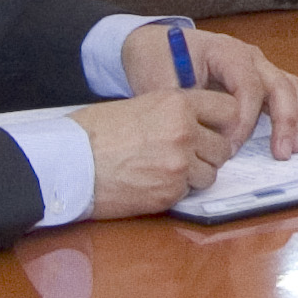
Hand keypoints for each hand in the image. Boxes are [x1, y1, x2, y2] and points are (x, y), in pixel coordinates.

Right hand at [72, 87, 247, 217]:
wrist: (67, 163)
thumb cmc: (93, 132)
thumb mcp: (139, 105)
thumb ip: (173, 112)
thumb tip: (198, 122)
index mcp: (177, 103)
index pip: (229, 109)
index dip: (224, 122)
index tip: (216, 130)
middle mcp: (184, 132)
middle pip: (224, 146)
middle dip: (210, 152)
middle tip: (189, 154)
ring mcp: (179, 165)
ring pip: (210, 173)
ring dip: (195, 174)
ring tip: (166, 169)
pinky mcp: (169, 193)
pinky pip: (189, 192)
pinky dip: (177, 190)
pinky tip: (153, 182)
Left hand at [125, 23, 297, 151]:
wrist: (156, 44)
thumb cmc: (158, 59)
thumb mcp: (158, 80)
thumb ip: (179, 105)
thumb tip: (199, 133)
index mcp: (226, 51)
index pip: (249, 85)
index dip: (245, 119)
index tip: (232, 147)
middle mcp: (250, 57)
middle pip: (281, 85)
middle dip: (285, 121)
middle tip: (280, 154)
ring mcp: (259, 67)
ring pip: (293, 88)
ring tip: (292, 149)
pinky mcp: (262, 81)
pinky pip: (290, 94)